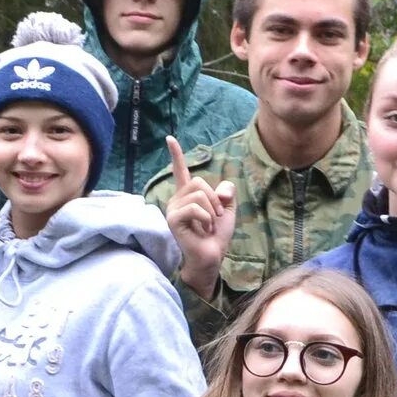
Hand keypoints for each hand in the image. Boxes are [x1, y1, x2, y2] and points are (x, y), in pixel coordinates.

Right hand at [162, 137, 237, 298]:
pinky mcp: (173, 220)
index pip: (181, 171)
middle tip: (215, 217)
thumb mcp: (227, 210)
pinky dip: (206, 218)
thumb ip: (226, 193)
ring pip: (198, 194)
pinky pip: (194, 208)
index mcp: (188, 196)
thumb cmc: (216, 236)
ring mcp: (173, 209)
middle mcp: (177, 200)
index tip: (169, 138)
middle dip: (214, 199)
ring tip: (209, 226)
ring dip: (212, 210)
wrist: (211, 257)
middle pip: (199, 182)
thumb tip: (224, 189)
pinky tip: (203, 230)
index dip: (176, 155)